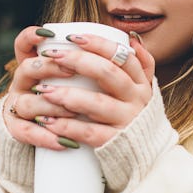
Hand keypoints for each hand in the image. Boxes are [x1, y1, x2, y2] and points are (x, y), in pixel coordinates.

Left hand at [3, 27, 154, 149]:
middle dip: (78, 61)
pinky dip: (68, 127)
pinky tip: (48, 122)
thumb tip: (130, 38)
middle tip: (53, 56)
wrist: (148, 155)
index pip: (121, 55)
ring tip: (44, 90)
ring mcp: (127, 121)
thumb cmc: (136, 115)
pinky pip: (89, 133)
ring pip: (97, 103)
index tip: (72, 37)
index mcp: (140, 82)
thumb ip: (141, 64)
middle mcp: (137, 99)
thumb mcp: (144, 89)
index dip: (97, 43)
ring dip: (68, 95)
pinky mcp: (115, 142)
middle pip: (108, 73)